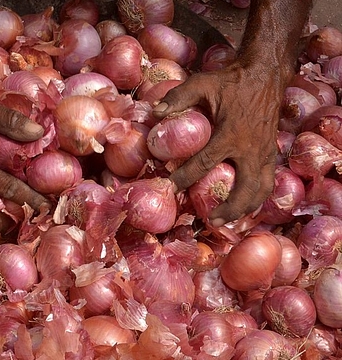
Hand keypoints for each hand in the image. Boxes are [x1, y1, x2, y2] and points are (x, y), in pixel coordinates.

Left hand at [152, 63, 283, 225]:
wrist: (266, 75)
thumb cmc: (231, 81)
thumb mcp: (202, 84)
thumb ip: (178, 97)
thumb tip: (154, 112)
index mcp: (230, 134)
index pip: (204, 163)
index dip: (185, 177)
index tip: (170, 188)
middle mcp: (250, 149)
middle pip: (244, 190)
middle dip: (228, 209)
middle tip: (210, 221)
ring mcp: (264, 153)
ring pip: (261, 191)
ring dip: (245, 209)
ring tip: (227, 220)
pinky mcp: (270, 153)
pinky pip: (267, 182)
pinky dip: (257, 198)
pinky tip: (244, 207)